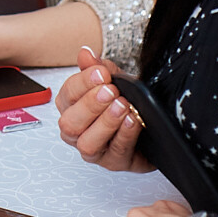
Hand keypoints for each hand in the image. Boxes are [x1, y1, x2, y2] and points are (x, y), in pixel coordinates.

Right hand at [55, 44, 152, 171]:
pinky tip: (133, 121)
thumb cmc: (125, 103)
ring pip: (88, 143)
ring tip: (123, 106)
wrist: (150, 126)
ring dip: (106, 123)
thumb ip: (97, 68)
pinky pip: (116, 153)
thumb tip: (85, 53)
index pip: (66, 95)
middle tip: (111, 91)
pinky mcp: (114, 163)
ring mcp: (94, 150)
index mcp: (70, 108)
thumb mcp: (113, 81)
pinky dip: (124, 135)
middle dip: (91, 105)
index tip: (101, 73)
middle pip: (70, 123)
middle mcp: (77, 132)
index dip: (83, 83)